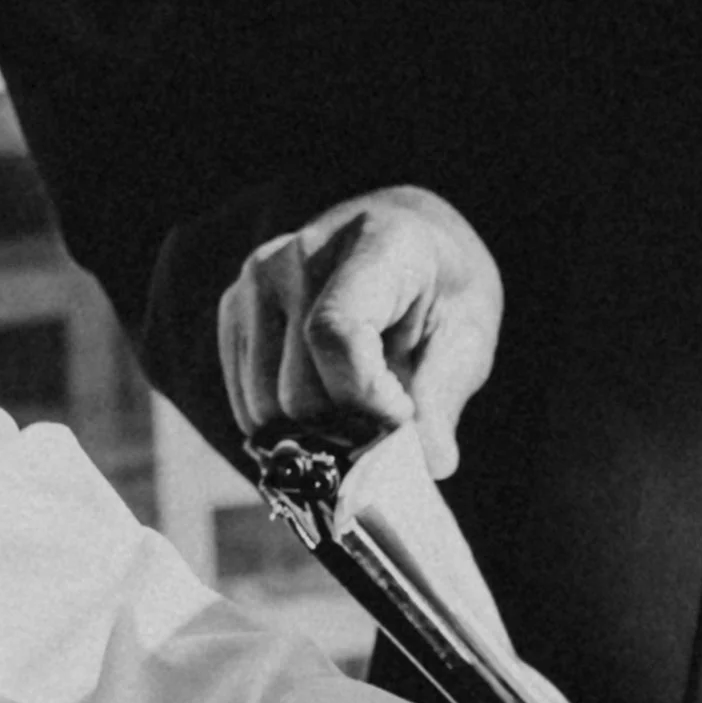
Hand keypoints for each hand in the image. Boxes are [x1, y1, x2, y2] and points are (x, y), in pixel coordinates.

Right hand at [218, 186, 502, 475]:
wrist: (408, 238)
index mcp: (373, 246)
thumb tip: (431, 464)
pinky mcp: (232, 310)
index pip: (334, 333)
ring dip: (316, 435)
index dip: (365, 397)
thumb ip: (445, 394)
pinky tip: (328, 406)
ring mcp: (256, 281)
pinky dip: (287, 427)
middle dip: (347, 430)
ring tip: (360, 413)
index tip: (401, 416)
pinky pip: (247, 404)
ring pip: (266, 408)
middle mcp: (298, 255)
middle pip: (298, 390)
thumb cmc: (444, 289)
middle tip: (387, 425)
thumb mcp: (468, 335)